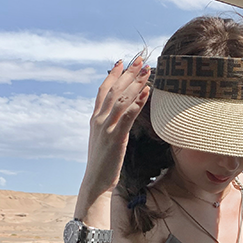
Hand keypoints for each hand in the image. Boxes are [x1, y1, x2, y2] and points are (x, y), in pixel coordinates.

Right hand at [82, 56, 150, 196]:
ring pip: (121, 99)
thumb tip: (119, 116)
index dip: (113, 75)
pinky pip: (127, 116)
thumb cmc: (102, 163)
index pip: (103, 90)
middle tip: (141, 60)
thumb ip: (108, 125)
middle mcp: (99, 119)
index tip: (123, 61)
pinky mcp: (116, 138)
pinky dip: (137, 102)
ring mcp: (106, 128)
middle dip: (128, 73)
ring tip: (147, 71)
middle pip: (114, 90)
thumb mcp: (103, 139)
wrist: (95, 181)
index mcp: (95, 118)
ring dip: (135, 83)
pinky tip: (146, 93)